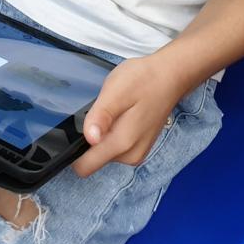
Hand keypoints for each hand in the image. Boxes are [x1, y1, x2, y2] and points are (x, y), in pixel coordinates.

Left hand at [73, 55, 186, 177]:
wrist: (170, 76)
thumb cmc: (144, 80)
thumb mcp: (116, 91)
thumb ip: (101, 116)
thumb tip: (89, 138)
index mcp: (122, 144)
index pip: (85, 167)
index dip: (74, 151)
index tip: (77, 129)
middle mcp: (130, 155)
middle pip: (93, 159)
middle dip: (90, 137)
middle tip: (101, 111)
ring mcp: (136, 152)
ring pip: (103, 152)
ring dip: (102, 134)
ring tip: (114, 110)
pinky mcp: (138, 147)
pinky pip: (114, 146)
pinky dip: (113, 132)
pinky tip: (121, 114)